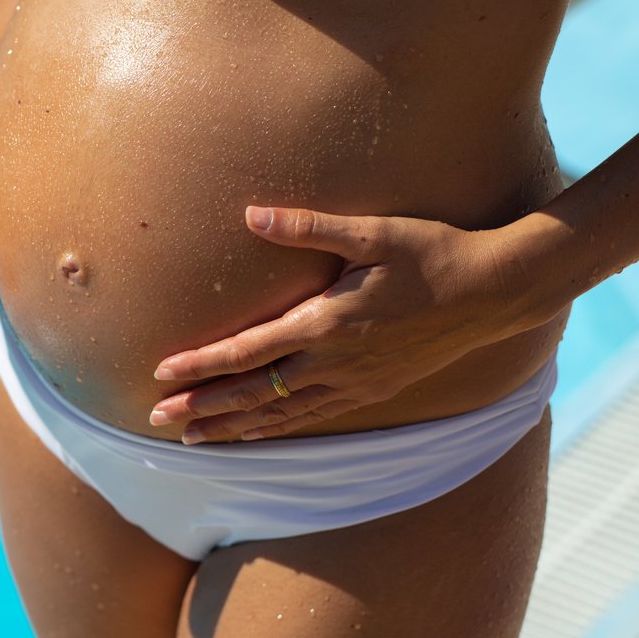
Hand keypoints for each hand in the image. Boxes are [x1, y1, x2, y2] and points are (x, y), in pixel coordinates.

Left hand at [148, 206, 536, 443]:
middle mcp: (336, 362)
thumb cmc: (432, 252)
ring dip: (233, 428)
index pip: (248, 351)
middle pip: (254, 394)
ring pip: (280, 415)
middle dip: (203, 408)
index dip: (201, 364)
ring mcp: (356, 383)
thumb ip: (308, 226)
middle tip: (158, 421)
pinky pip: (313, 418)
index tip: (161, 373)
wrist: (496, 292)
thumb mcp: (371, 232)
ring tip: (192, 440)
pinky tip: (254, 434)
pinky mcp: (373, 390)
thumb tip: (252, 214)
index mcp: (327, 324)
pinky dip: (276, 429)